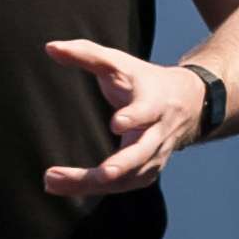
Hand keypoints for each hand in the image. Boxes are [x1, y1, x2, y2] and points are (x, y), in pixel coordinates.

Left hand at [41, 38, 205, 196]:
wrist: (188, 103)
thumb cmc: (144, 80)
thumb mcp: (119, 62)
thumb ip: (86, 54)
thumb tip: (50, 48)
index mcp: (155, 103)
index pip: (147, 112)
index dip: (134, 117)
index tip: (116, 123)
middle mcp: (158, 133)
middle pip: (141, 154)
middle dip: (121, 165)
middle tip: (101, 174)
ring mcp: (155, 156)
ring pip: (128, 177)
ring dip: (92, 183)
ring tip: (52, 182)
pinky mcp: (147, 172)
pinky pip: (121, 186)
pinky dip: (93, 190)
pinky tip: (63, 187)